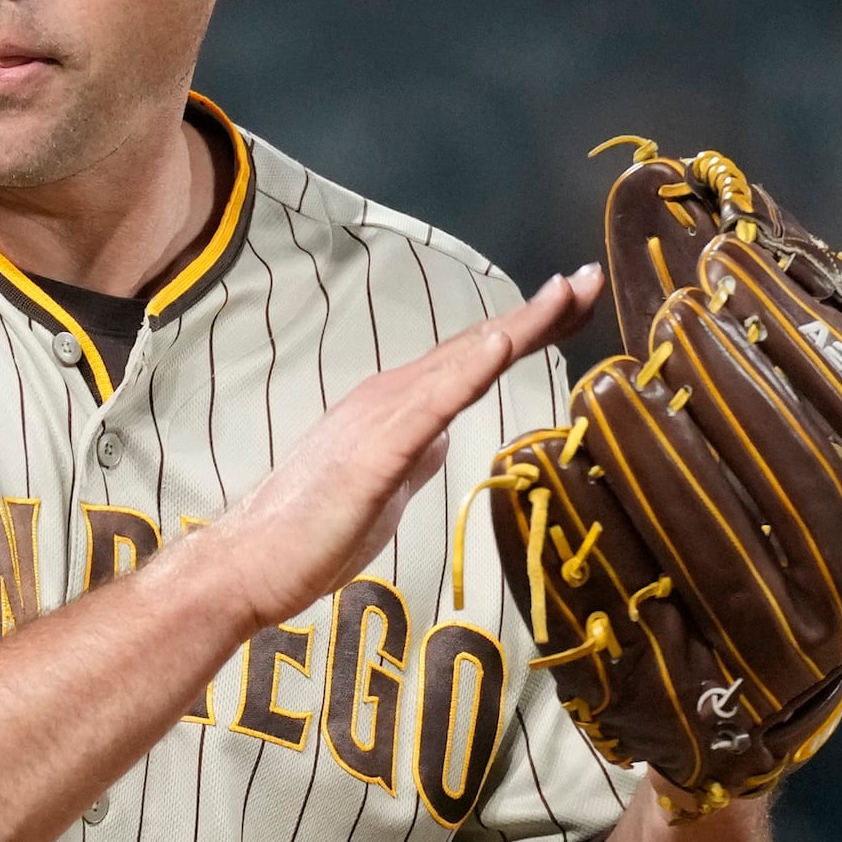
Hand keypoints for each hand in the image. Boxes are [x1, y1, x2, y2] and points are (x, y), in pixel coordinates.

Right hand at [184, 264, 601, 634]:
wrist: (248, 564)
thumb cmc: (311, 537)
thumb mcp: (384, 492)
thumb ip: (413, 458)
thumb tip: (441, 441)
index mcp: (396, 409)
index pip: (474, 360)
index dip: (528, 329)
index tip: (576, 304)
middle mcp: (391, 397)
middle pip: (478, 345)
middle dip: (541, 313)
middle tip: (593, 277)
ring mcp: (382, 418)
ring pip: (463, 361)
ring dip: (518, 324)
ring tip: (568, 293)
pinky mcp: (375, 450)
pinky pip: (433, 403)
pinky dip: (470, 369)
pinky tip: (502, 343)